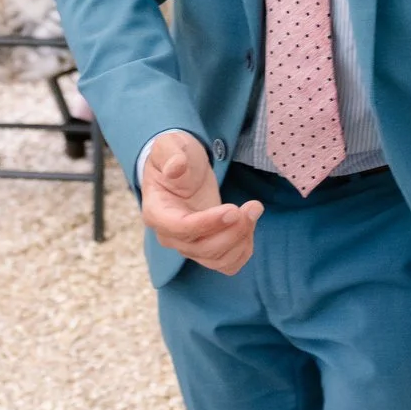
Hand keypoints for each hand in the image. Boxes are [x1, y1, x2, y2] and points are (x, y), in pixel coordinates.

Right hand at [140, 131, 262, 274]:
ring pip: (218, 260)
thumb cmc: (175, 155)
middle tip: (253, 206)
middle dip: (233, 231)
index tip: (233, 209)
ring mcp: (189, 246)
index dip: (208, 223)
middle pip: (203, 249)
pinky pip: (227, 264)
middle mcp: (170, 236)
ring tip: (254, 209)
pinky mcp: (207, 249)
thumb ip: (171, 154)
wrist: (182, 167)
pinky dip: (243, 250)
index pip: (181, 228)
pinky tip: (249, 225)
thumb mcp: (171, 145)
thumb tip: (175, 168)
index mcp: (157, 212)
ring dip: (241, 239)